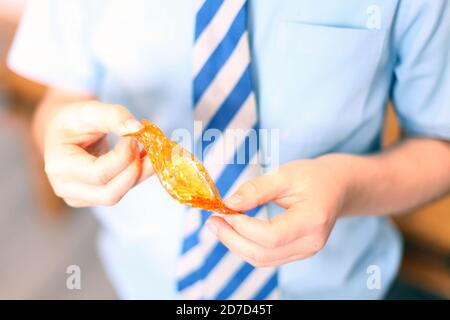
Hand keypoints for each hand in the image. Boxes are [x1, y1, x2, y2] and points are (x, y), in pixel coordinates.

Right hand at [44, 101, 153, 206]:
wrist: (63, 133)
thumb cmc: (73, 121)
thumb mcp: (89, 110)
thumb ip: (113, 116)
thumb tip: (138, 128)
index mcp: (59, 166)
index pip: (99, 173)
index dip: (124, 156)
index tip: (135, 136)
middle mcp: (66, 188)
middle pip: (109, 193)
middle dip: (134, 170)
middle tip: (147, 146)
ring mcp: (79, 198)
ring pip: (117, 195)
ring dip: (140, 174)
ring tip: (151, 151)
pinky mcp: (93, 198)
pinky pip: (120, 192)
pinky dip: (136, 176)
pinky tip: (144, 158)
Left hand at [206, 156, 351, 266]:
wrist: (337, 187)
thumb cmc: (312, 177)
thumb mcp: (285, 174)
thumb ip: (257, 189)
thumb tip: (228, 203)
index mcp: (312, 220)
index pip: (272, 236)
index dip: (243, 227)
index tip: (225, 211)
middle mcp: (311, 242)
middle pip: (264, 254)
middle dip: (232, 240)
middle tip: (212, 221)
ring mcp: (305, 251)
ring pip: (263, 260)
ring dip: (236, 245)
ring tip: (218, 226)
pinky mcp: (297, 253)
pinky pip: (267, 257)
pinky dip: (246, 246)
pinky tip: (234, 231)